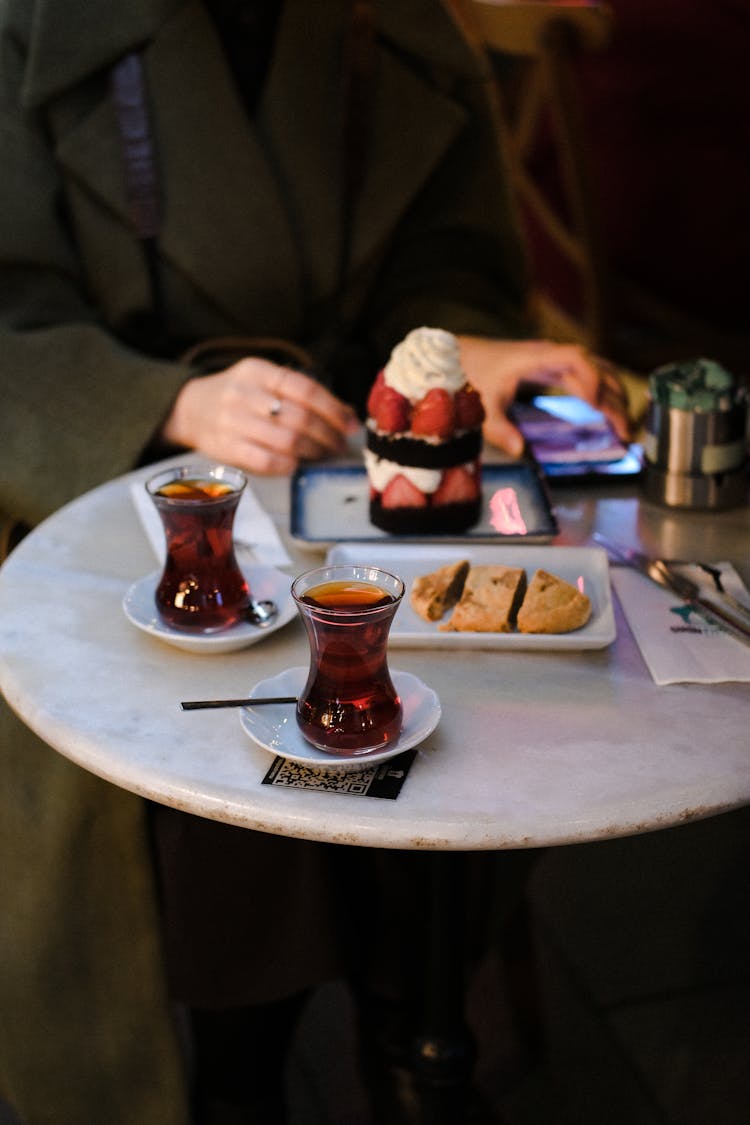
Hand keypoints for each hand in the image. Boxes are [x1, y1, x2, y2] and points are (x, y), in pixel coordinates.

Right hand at [161, 356, 359, 473]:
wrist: (189, 408)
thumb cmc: (238, 396)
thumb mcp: (264, 381)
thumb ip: (300, 393)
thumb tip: (347, 414)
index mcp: (258, 371)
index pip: (306, 389)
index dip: (334, 409)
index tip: (351, 425)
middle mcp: (244, 393)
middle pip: (299, 418)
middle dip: (327, 435)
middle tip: (340, 446)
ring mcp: (232, 421)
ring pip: (286, 440)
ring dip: (313, 451)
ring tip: (324, 455)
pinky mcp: (225, 448)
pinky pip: (265, 461)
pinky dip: (288, 465)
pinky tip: (298, 465)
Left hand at [456, 337, 631, 456]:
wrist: (459, 356)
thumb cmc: (470, 375)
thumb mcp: (482, 405)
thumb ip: (499, 428)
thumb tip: (519, 450)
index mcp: (537, 358)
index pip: (577, 359)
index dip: (592, 380)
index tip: (597, 407)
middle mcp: (550, 355)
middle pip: (596, 368)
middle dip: (614, 398)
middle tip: (625, 430)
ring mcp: (553, 360)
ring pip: (596, 371)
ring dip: (613, 395)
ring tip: (625, 425)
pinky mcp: (551, 368)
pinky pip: (585, 377)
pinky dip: (601, 392)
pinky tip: (609, 411)